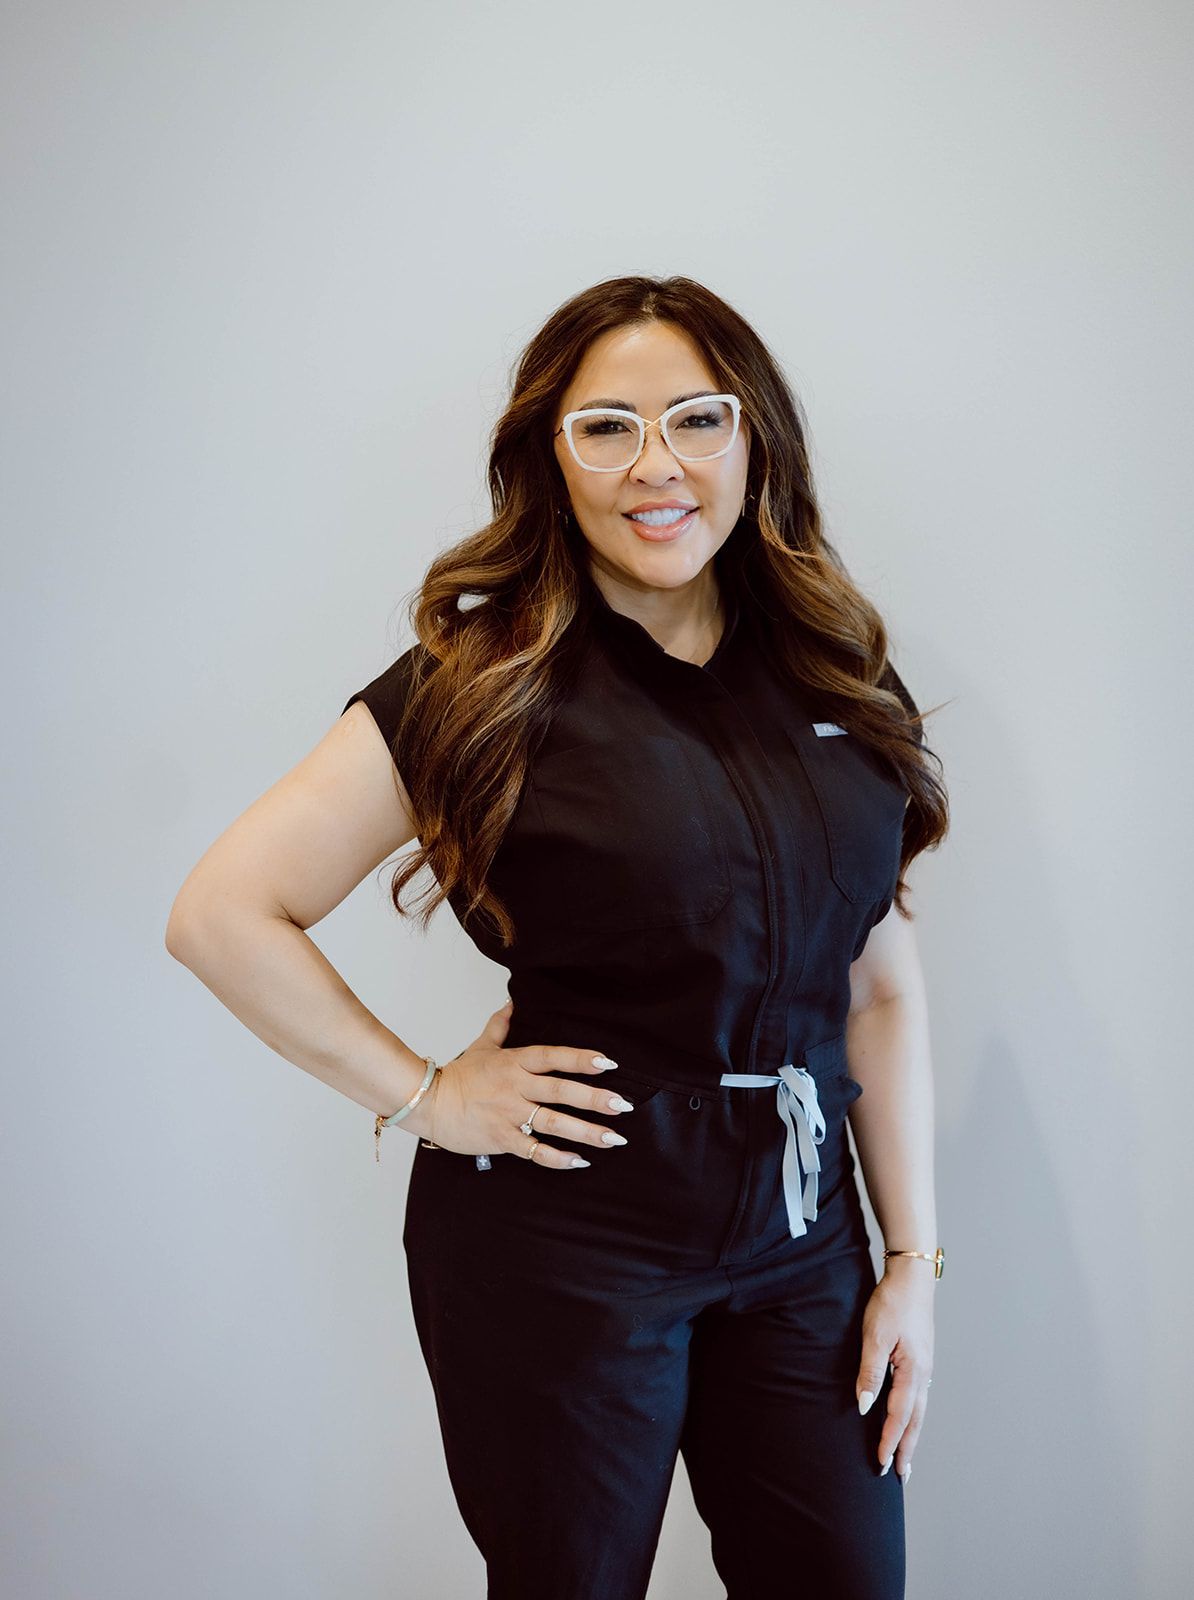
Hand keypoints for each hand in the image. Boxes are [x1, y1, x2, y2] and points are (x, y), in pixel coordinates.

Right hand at [409, 1000, 633, 1168]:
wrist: (427, 1103)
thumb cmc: (457, 1076)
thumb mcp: (481, 1046)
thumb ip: (500, 1025)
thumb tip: (511, 1001)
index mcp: (514, 1062)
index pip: (553, 1057)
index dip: (580, 1059)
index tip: (608, 1063)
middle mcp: (516, 1087)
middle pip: (561, 1091)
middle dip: (594, 1099)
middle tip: (623, 1105)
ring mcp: (509, 1114)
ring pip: (554, 1123)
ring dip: (586, 1132)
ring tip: (613, 1138)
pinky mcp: (502, 1139)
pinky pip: (534, 1150)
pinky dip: (557, 1158)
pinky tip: (580, 1161)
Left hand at [855, 1261, 934, 1481]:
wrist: (912, 1277)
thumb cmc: (891, 1303)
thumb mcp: (875, 1336)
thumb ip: (870, 1372)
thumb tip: (865, 1407)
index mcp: (914, 1371)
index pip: (899, 1416)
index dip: (889, 1441)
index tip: (881, 1465)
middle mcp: (924, 1374)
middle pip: (915, 1421)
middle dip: (906, 1449)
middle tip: (900, 1476)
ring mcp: (925, 1368)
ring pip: (919, 1411)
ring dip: (911, 1436)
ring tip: (905, 1458)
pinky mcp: (921, 1360)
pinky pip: (918, 1397)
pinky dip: (913, 1416)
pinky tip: (907, 1420)